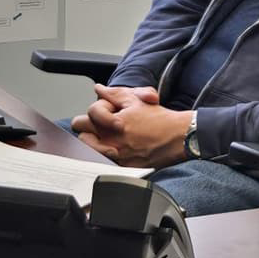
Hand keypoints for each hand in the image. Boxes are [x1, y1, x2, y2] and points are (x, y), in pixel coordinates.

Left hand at [72, 84, 191, 168]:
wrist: (177, 137)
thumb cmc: (160, 119)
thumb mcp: (137, 100)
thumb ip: (114, 94)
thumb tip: (99, 89)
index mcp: (111, 123)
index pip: (87, 115)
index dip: (100, 110)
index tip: (111, 110)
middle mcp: (109, 142)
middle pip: (81, 135)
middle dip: (89, 126)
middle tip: (102, 124)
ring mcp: (114, 157)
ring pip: (87, 150)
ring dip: (94, 142)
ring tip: (108, 136)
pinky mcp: (121, 167)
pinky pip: (101, 162)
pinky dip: (105, 155)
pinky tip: (117, 148)